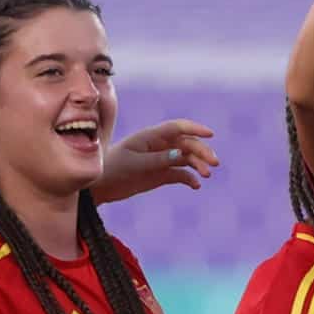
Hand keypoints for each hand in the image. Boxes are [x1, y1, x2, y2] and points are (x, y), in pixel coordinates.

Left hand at [95, 120, 219, 202]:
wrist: (100, 186)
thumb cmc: (113, 170)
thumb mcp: (136, 164)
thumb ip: (159, 159)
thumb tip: (181, 154)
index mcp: (151, 137)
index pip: (177, 128)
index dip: (195, 129)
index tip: (211, 134)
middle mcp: (159, 146)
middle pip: (187, 144)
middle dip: (202, 151)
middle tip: (214, 163)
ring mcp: (161, 160)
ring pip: (186, 158)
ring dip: (198, 165)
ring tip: (206, 176)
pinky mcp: (161, 174)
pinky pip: (180, 173)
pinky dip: (190, 178)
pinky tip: (195, 186)